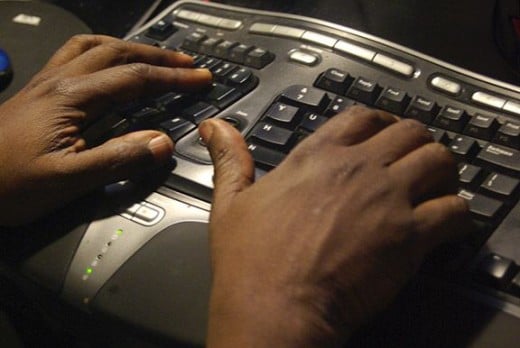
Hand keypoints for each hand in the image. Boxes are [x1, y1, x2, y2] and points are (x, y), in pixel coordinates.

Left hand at [0, 35, 211, 225]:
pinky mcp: (39, 92)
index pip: (134, 78)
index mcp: (71, 98)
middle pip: (118, 52)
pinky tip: (108, 65)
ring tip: (155, 57)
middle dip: (159, 57)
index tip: (201, 78)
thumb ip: (117, 160)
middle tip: (188, 65)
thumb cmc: (7, 184)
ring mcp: (46, 83)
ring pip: (95, 46)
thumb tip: (161, 142)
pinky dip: (102, 52)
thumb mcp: (66, 181)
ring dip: (131, 48)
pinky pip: (75, 55)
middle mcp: (59, 81)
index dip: (173, 78)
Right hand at [201, 107, 468, 346]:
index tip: (385, 135)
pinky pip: (455, 211)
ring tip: (437, 186)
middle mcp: (356, 169)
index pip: (362, 117)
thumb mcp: (231, 201)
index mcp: (316, 157)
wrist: (273, 308)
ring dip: (443, 171)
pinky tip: (445, 225)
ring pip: (439, 161)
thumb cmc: (250, 261)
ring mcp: (386, 199)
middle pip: (410, 132)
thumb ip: (229, 158)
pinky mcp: (408, 236)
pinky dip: (458, 214)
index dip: (381, 122)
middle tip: (415, 161)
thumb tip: (214, 127)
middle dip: (418, 143)